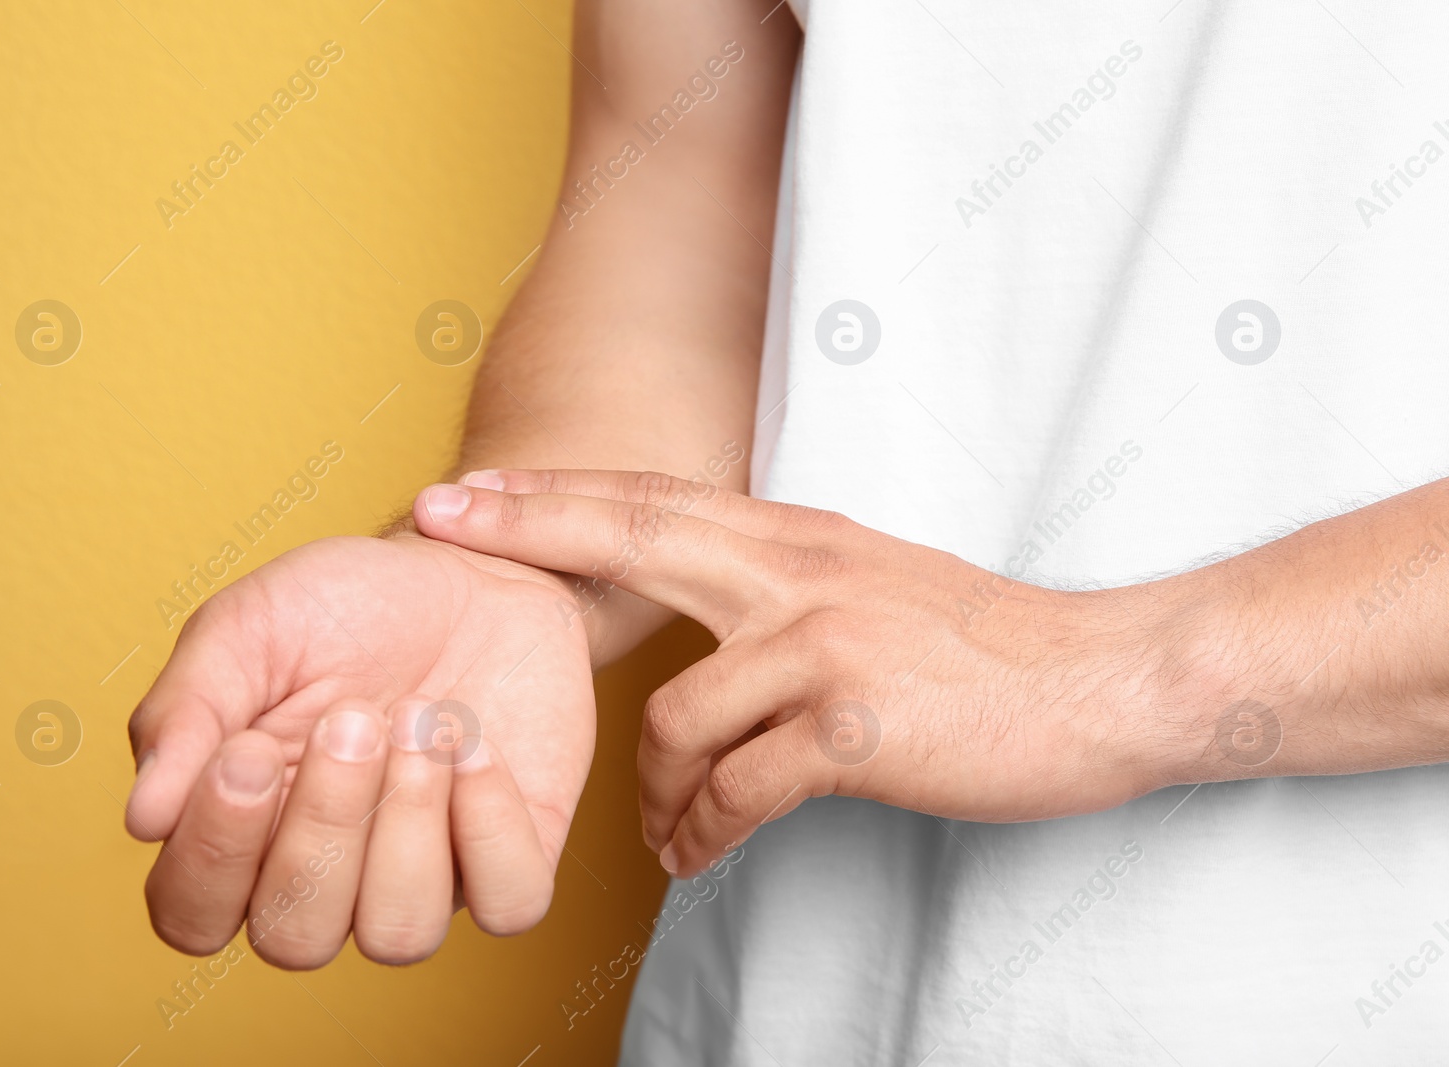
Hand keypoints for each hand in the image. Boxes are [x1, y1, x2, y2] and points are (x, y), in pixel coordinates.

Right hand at [124, 533, 593, 966]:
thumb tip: (144, 818)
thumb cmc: (345, 606)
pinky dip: (491, 824)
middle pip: (295, 938)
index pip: (192, 916)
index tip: (246, 750)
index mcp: (242, 833)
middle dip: (322, 825)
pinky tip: (476, 743)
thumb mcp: (247, 628)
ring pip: (400, 936)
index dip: (213, 856)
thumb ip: (185, 713)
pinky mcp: (510, 859)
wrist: (467, 569)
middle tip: (352, 717)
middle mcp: (328, 876)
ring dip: (408, 823)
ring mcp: (424, 877)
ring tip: (421, 718)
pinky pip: (508, 902)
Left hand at [414, 470, 1173, 877]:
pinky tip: (695, 855)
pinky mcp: (853, 726)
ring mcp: (825, 645)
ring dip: (653, 792)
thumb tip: (699, 627)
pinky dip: (702, 833)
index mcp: (796, 538)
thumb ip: (776, 586)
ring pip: (676, 722)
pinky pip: (734, 792)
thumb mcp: (866, 581)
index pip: (651, 500)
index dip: (552, 490)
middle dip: (528, 530)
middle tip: (442, 525)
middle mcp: (798, 574)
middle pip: (634, 535)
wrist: (1098, 681)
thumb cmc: (977, 644)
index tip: (468, 483)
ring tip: (664, 833)